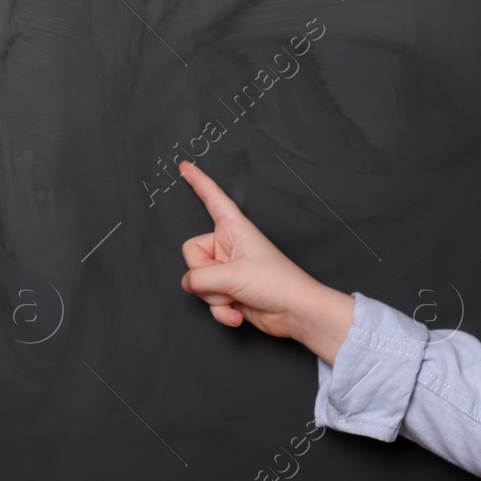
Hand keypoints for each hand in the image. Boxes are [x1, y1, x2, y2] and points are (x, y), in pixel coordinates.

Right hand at [176, 160, 354, 363]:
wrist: (297, 312)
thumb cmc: (277, 282)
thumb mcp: (233, 275)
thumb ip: (200, 277)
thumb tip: (187, 282)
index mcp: (234, 228)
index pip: (212, 199)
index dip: (198, 182)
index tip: (184, 166)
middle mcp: (228, 246)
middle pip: (192, 254)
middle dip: (205, 275)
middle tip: (227, 282)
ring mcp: (228, 269)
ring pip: (199, 281)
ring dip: (215, 297)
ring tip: (238, 297)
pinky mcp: (229, 291)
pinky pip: (209, 300)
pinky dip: (221, 310)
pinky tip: (238, 314)